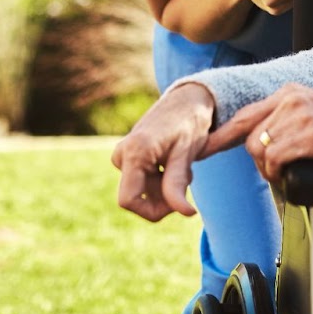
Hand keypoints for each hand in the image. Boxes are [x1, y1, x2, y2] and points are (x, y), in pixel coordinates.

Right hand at [112, 82, 215, 221]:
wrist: (187, 99)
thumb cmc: (190, 122)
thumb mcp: (187, 153)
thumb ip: (179, 183)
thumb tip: (186, 214)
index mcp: (135, 152)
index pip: (127, 200)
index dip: (151, 211)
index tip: (177, 205)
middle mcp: (122, 154)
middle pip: (136, 198)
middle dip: (163, 197)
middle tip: (187, 177)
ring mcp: (123, 155)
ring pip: (141, 191)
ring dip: (164, 187)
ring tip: (182, 165)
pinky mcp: (129, 156)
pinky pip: (142, 181)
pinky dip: (160, 180)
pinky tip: (173, 162)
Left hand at [206, 82, 312, 182]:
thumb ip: (291, 120)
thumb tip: (266, 143)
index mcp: (292, 92)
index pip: (246, 114)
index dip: (222, 135)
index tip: (203, 149)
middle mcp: (293, 98)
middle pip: (249, 134)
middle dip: (254, 161)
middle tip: (272, 174)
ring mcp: (303, 115)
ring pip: (260, 148)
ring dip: (267, 170)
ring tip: (285, 177)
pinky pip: (276, 159)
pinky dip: (277, 175)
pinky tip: (289, 178)